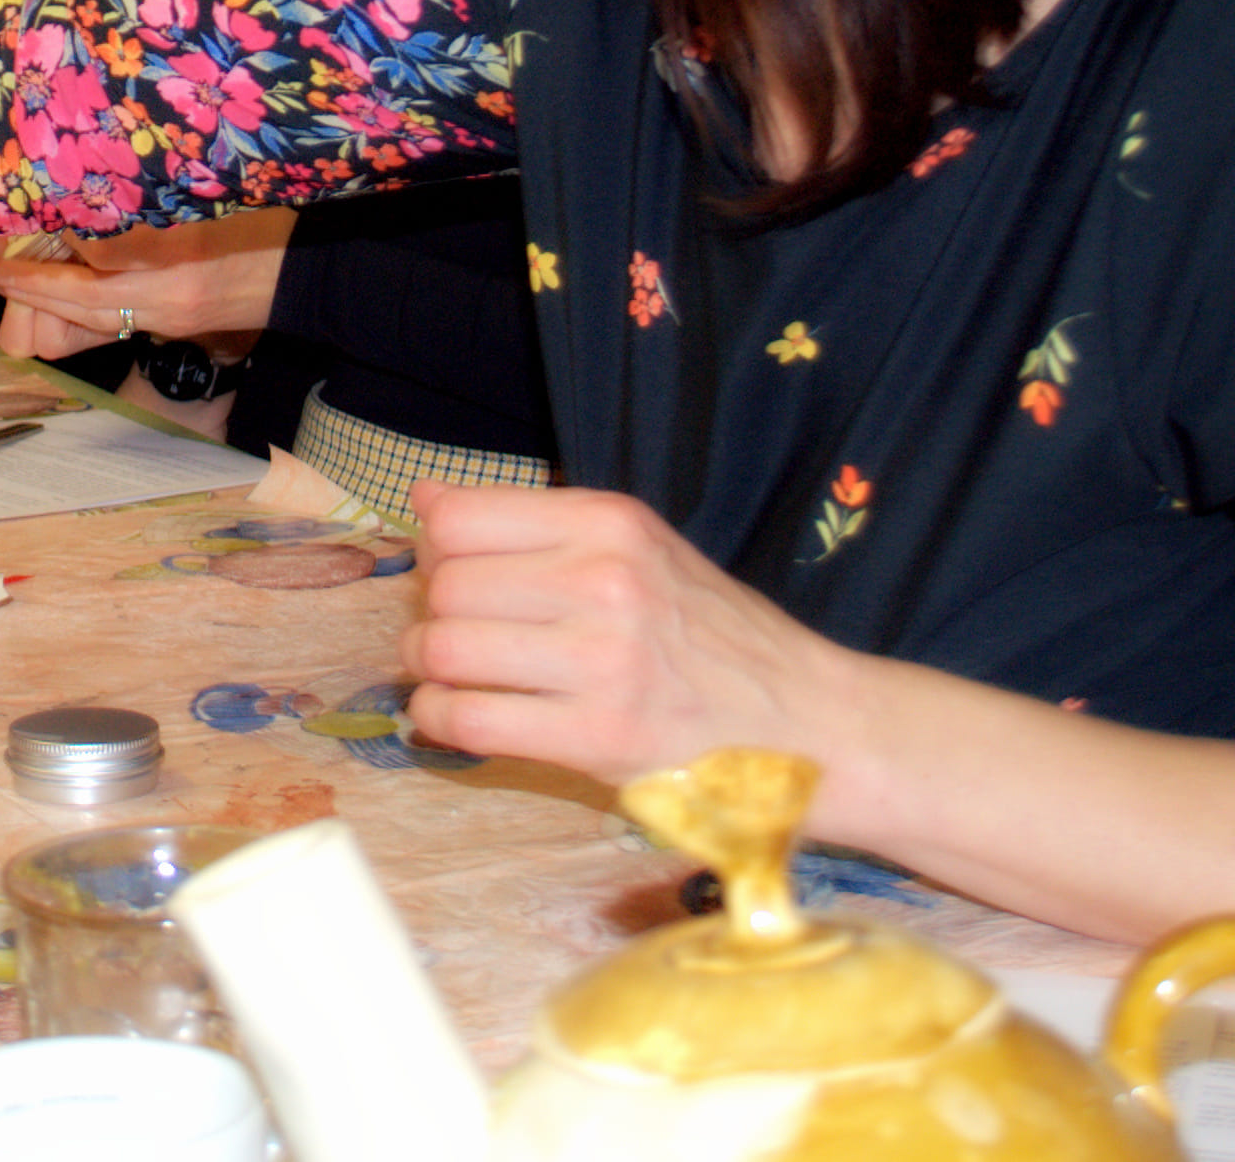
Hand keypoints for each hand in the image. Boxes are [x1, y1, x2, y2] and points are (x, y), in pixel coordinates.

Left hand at [0, 209, 294, 353]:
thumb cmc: (258, 221)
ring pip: (86, 320)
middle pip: (74, 301)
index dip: (51, 238)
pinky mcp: (172, 327)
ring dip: (47, 300)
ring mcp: (168, 318)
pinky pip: (110, 324)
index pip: (91, 256)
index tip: (23, 214)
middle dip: (28, 283)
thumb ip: (144, 199)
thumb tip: (84, 185)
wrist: (308, 271)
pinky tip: (65, 283)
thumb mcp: (203, 198)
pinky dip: (79, 307)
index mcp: (174, 254)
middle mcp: (166, 295)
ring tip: (19, 274)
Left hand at [398, 482, 866, 786]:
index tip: (455, 574)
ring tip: (454, 676)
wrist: (808, 723)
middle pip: (447, 586)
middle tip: (456, 636)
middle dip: (432, 615)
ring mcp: (603, 662)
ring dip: (428, 669)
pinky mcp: (598, 737)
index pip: (460, 519)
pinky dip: (440, 719)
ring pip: (445, 650)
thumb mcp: (636, 549)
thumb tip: (426, 498)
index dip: (437, 550)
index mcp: (611, 523)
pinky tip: (459, 716)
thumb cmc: (712, 637)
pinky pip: (467, 719)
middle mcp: (606, 581)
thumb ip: (532, 524)